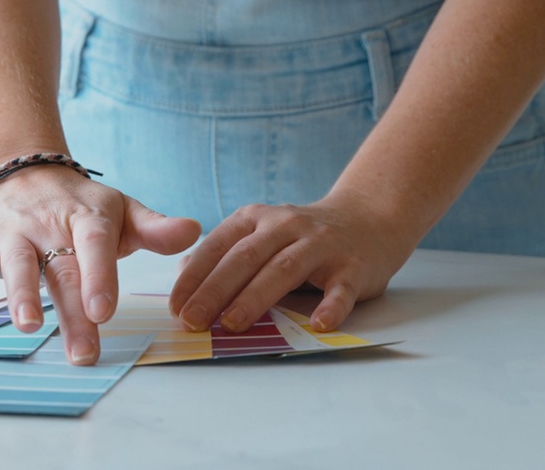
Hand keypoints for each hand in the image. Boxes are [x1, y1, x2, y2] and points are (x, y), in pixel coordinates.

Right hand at [0, 166, 200, 364]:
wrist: (25, 170)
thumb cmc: (81, 206)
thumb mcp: (120, 211)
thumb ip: (154, 228)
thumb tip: (195, 231)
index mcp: (87, 218)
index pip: (96, 247)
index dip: (100, 277)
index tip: (105, 311)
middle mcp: (49, 224)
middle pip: (62, 270)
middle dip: (71, 311)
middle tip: (83, 351)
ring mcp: (15, 232)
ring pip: (18, 263)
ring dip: (20, 293)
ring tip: (27, 324)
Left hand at [168, 196, 417, 333]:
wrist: (368, 218)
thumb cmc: (301, 237)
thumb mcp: (259, 235)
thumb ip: (224, 254)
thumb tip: (183, 276)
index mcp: (256, 219)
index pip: (217, 247)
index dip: (194, 278)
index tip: (175, 307)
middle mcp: (286, 225)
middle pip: (245, 258)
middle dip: (215, 291)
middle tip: (193, 321)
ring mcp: (321, 244)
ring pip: (284, 270)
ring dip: (256, 298)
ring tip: (233, 325)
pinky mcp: (353, 266)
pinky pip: (341, 288)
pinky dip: (331, 306)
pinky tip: (319, 324)